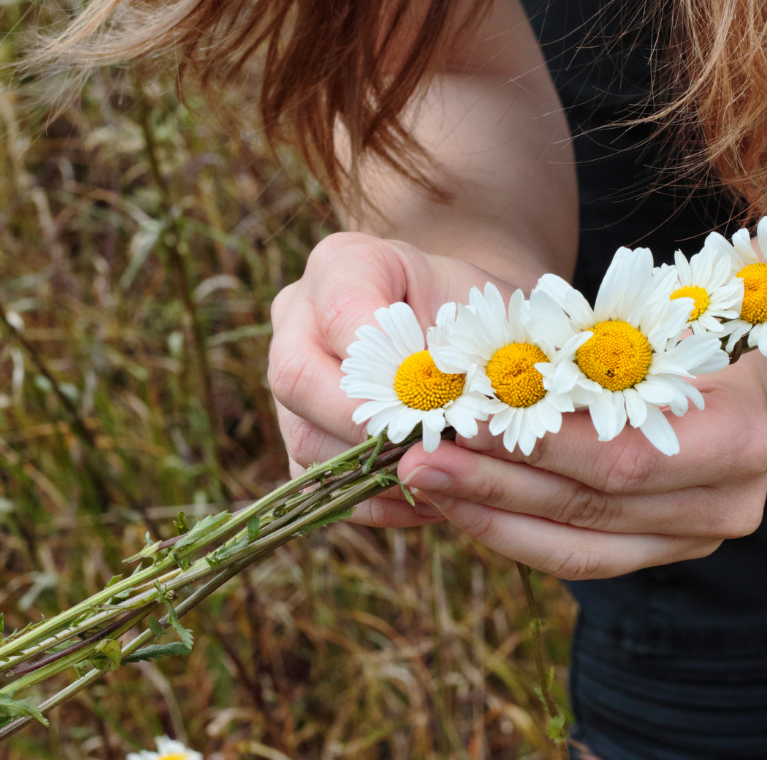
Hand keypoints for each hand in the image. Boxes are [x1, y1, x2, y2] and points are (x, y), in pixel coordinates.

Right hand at [268, 231, 515, 526]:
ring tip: (441, 480)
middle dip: (368, 424)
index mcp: (339, 266)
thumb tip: (445, 415)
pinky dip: (376, 499)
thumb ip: (458, 349)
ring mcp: (289, 382)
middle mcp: (296, 319)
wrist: (460, 329)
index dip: (386, 362)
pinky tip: (429, 500)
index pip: (342, 311)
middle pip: (297, 378)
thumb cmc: (471, 312)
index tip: (439, 391)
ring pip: (305, 438)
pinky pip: (320, 484)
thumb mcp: (477, 310)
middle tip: (432, 448)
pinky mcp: (301, 435)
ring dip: (375, 469)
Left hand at [398, 357, 766, 578]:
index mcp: (737, 439)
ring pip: (577, 547)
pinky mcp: (657, 555)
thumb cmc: (672, 334)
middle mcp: (727, 504)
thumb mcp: (640, 330)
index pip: (620, 456)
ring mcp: (695, 540)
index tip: (460, 421)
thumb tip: (485, 378)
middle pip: (593, 506)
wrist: (727, 375)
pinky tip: (460, 505)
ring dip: (491, 515)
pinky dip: (512, 532)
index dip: (535, 447)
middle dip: (496, 485)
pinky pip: (575, 556)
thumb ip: (583, 359)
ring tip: (425, 485)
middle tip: (419, 461)